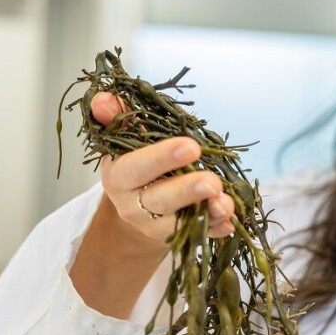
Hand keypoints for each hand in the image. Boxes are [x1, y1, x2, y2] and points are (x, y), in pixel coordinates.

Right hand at [90, 92, 236, 242]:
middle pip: (160, 200)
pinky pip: (200, 234)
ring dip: (207, 213)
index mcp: (119, 177)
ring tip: (227, 204)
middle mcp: (135, 205)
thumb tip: (105, 97)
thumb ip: (117, 118)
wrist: (135, 205)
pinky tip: (230, 222)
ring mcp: (156, 225)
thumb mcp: (123, 140)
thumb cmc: (135, 162)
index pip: (136, 168)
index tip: (191, 146)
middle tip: (212, 181)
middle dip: (187, 191)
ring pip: (181, 222)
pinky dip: (216, 229)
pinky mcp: (178, 236)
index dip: (161, 158)